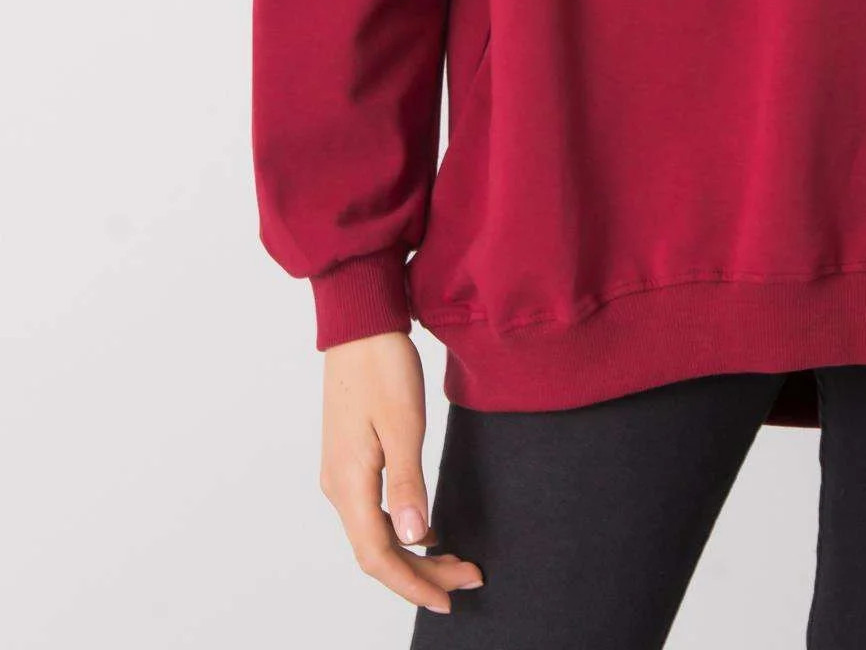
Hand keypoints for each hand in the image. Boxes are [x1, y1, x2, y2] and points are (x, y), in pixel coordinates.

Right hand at [318, 331, 484, 613]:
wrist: (359, 324)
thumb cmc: (381, 366)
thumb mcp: (403, 423)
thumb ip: (408, 484)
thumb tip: (415, 539)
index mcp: (349, 483)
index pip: (378, 556)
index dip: (412, 584)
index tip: (448, 599)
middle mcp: (339, 487)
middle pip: (378, 551)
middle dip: (421, 573)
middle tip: (467, 578)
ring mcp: (341, 474)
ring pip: (376, 533)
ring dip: (414, 552)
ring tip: (455, 560)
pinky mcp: (350, 460)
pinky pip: (374, 512)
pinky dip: (403, 529)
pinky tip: (429, 529)